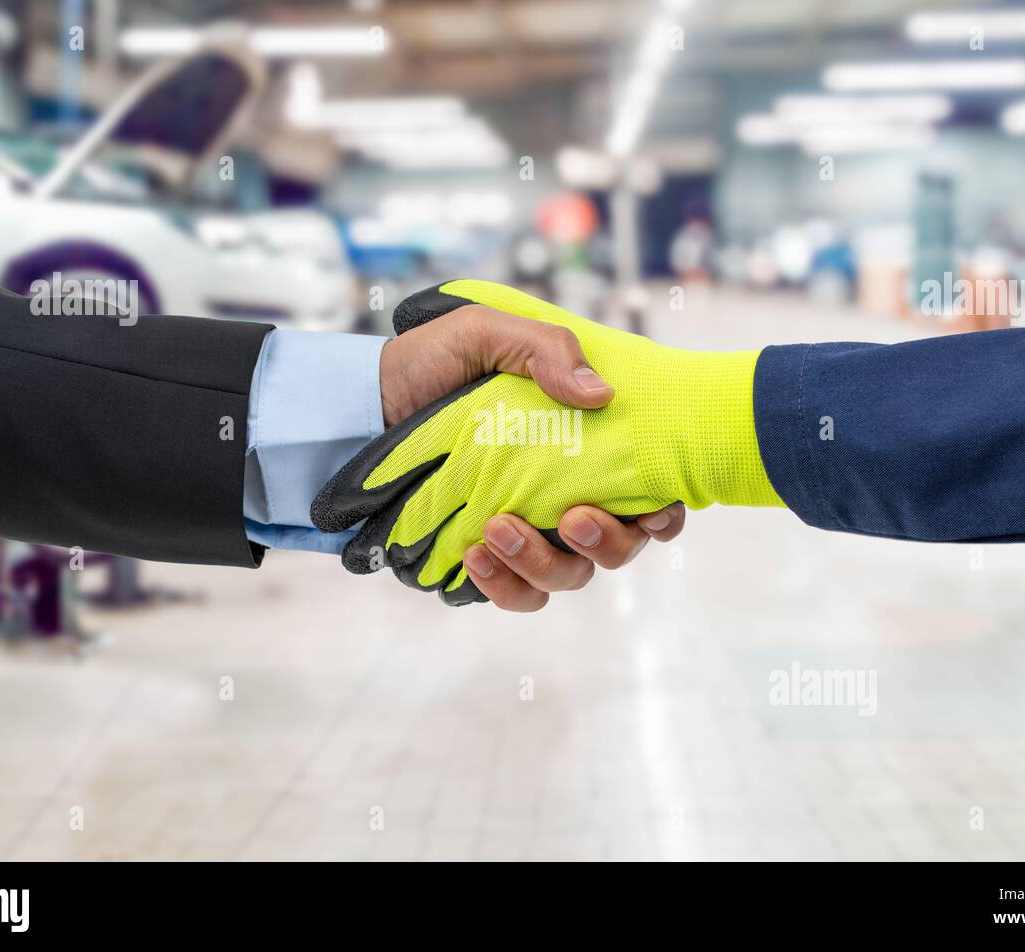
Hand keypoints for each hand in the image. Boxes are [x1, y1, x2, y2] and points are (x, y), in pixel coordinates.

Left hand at [371, 287, 685, 608]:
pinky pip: (515, 596)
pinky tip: (474, 554)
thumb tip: (600, 395)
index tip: (652, 510)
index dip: (664, 514)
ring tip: (496, 529)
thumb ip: (544, 349)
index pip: (650, 495)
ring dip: (542, 563)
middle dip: (607, 542)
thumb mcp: (485, 332)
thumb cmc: (432, 365)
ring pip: (567, 577)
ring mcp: (527, 533)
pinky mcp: (487, 560)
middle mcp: (564, 497)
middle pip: (618, 548)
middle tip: (572, 516)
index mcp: (582, 446)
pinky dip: (503, 585)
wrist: (360, 406)